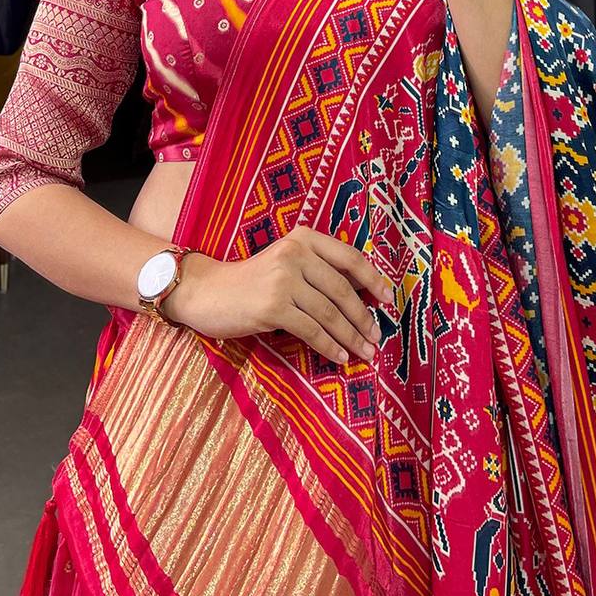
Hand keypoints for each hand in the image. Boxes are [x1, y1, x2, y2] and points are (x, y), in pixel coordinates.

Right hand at [162, 225, 393, 365]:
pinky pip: (311, 330)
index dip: (373, 280)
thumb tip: (362, 297)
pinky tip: (340, 357)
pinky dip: (330, 346)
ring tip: (365, 352)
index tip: (388, 299)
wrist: (206, 292)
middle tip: (377, 337)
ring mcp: (283, 279)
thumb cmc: (250, 281)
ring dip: (351, 337)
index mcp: (302, 238)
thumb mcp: (285, 263)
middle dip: (364, 317)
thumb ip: (317, 271)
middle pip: (342, 290)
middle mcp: (295, 253)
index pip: (349, 257)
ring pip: (329, 313)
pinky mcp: (272, 306)